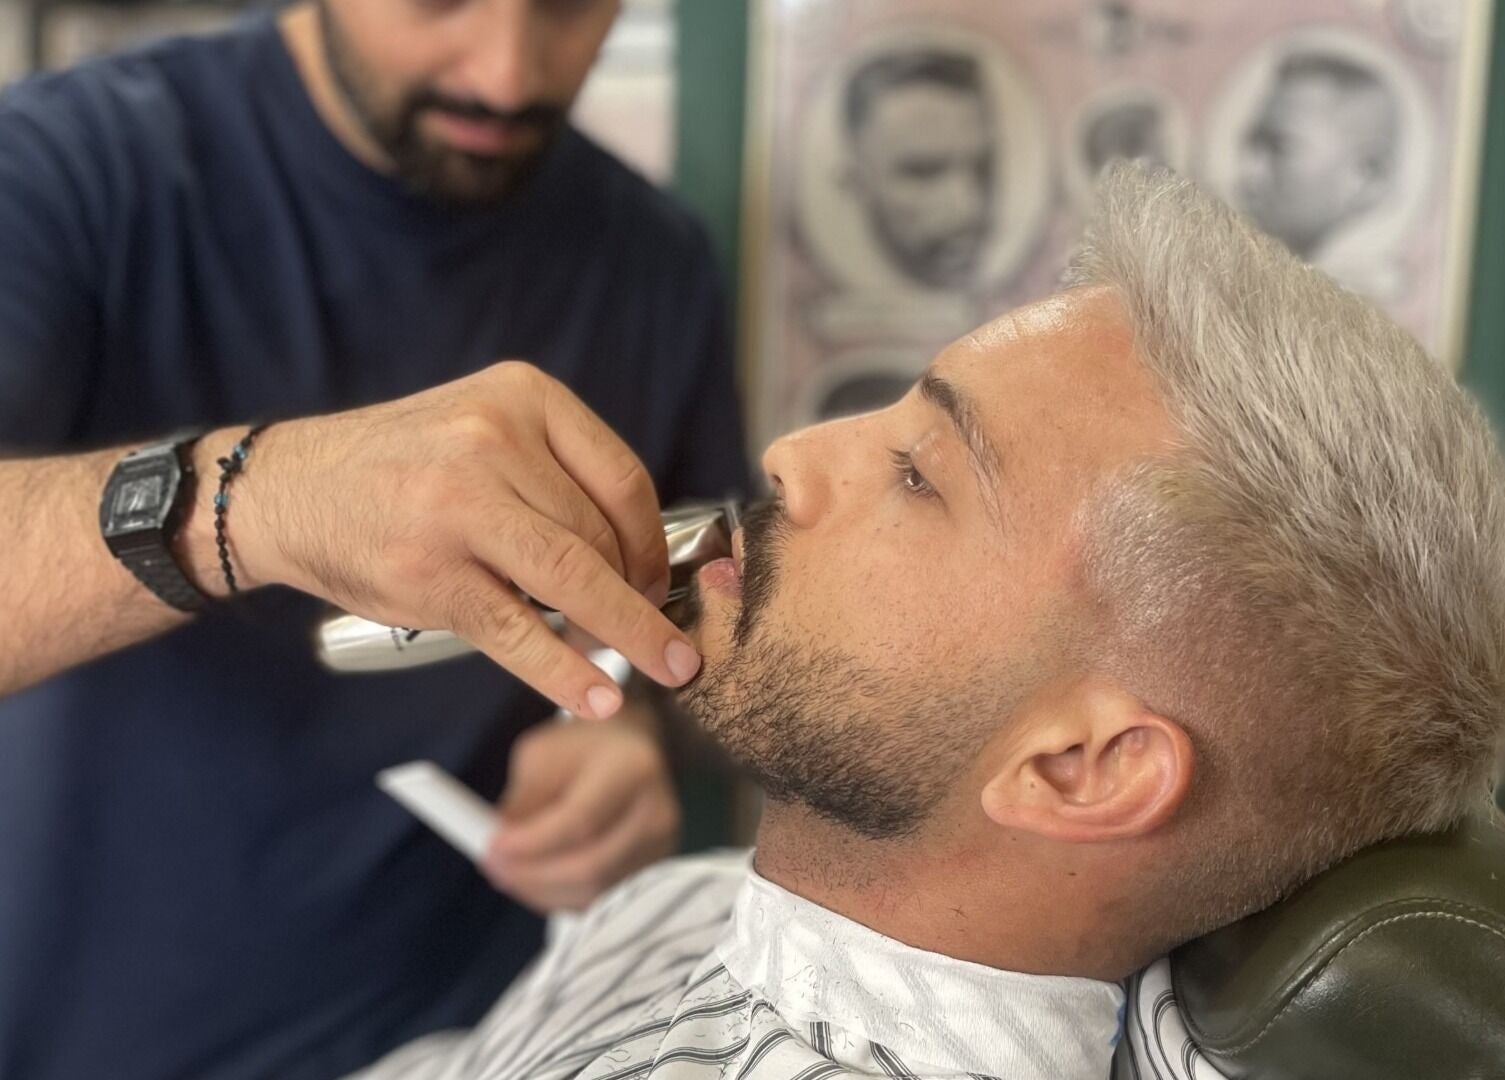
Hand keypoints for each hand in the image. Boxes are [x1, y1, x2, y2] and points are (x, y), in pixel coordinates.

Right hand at [212, 361, 701, 718]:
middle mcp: (492, 442)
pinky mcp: (430, 576)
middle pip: (601, 534)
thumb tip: (642, 557)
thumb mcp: (483, 428)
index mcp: (521, 396)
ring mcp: (458, 510)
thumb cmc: (402, 467)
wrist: (287, 489)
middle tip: (659, 634)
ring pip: (573, 581)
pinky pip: (520, 633)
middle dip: (639, 595)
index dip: (654, 542)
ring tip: (661, 671)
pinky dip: (567, 673)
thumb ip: (555, 473)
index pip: (622, 478)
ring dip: (626, 636)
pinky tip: (599, 699)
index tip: (660, 580)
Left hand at [481, 713, 680, 912]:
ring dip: (541, 891)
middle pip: (590, 866)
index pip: (580, 821)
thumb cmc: (582, 748)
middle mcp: (657, 812)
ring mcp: (661, 847)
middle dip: (532, 875)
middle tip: (493, 866)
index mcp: (631, 768)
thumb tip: (501, 848)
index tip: (493, 848)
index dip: (533, 843)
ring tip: (509, 873)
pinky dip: (560, 898)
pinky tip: (536, 880)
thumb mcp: (541, 755)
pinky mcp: (653, 871)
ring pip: (593, 892)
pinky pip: (599, 900)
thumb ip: (522, 801)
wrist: (631, 750)